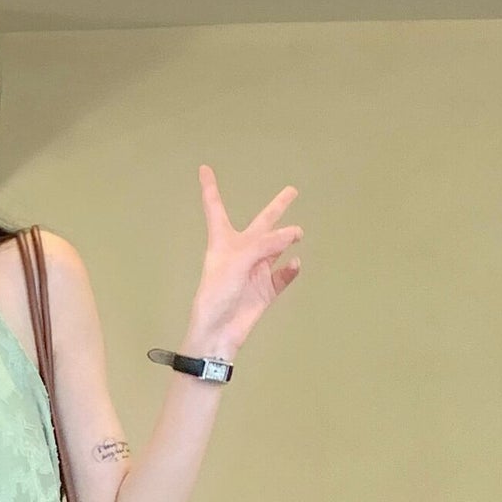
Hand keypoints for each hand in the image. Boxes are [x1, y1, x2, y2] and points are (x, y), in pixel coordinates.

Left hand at [187, 171, 301, 359]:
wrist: (217, 332)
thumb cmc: (216, 294)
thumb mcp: (237, 262)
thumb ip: (265, 245)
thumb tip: (293, 234)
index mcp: (222, 242)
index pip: (215, 208)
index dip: (210, 188)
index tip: (204, 168)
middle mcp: (240, 253)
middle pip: (261, 224)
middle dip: (276, 208)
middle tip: (292, 191)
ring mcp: (255, 271)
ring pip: (276, 248)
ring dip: (287, 239)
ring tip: (297, 233)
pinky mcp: (266, 290)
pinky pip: (283, 276)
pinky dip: (291, 270)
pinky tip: (295, 264)